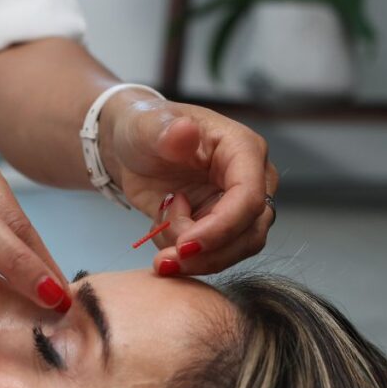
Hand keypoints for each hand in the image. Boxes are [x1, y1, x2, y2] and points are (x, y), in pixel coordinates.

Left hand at [101, 92, 277, 275]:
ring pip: (234, 251)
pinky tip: (161, 231)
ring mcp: (240, 208)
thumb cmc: (146, 130)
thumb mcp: (146, 126)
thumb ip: (165, 131)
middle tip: (166, 261)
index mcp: (243, 149)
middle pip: (249, 233)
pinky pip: (213, 256)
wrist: (134, 151)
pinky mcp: (223, 229)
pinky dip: (184, 257)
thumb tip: (186, 131)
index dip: (221, 227)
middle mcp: (252, 181)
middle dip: (208, 254)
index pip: (249, 197)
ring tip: (160, 249)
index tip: (184, 244)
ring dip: (195, 261)